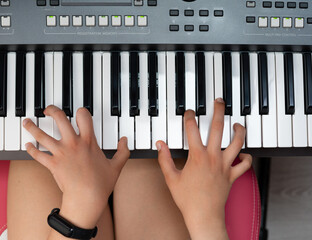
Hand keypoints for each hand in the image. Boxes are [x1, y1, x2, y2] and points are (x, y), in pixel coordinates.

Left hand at [23, 106, 129, 228]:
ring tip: (27, 122)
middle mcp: (73, 143)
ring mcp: (61, 153)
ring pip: (42, 135)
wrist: (87, 199)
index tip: (78, 111)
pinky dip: (31, 149)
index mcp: (88, 141)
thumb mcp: (117, 166)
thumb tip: (125, 141)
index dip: (80, 111)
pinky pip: (38, 154)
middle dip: (52, 110)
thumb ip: (123, 151)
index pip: (83, 116)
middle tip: (48, 109)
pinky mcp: (52, 164)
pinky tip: (27, 145)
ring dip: (32, 127)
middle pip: (59, 119)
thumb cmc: (101, 184)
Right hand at [156, 99, 251, 238]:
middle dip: (219, 111)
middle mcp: (213, 157)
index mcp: (197, 156)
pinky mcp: (233, 175)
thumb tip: (160, 144)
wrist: (203, 215)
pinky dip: (246, 157)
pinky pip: (245, 164)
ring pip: (237, 143)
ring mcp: (225, 166)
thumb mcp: (171, 178)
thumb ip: (164, 159)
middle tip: (219, 102)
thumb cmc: (187, 199)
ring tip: (237, 124)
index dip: (190, 117)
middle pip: (218, 128)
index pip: (192, 130)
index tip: (189, 112)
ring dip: (239, 131)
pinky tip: (243, 153)